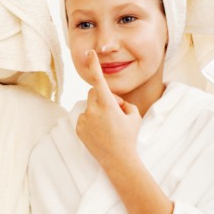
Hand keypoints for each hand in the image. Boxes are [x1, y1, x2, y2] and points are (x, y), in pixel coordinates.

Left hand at [76, 50, 141, 168]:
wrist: (119, 160)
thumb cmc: (129, 137)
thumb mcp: (134, 116)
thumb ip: (124, 103)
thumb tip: (115, 101)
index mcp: (108, 104)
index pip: (99, 80)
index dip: (94, 65)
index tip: (89, 53)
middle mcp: (93, 110)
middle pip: (94, 92)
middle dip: (102, 96)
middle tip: (114, 110)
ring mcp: (84, 119)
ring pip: (90, 106)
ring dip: (97, 110)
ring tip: (108, 126)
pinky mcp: (78, 128)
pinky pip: (84, 117)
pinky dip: (91, 121)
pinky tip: (100, 132)